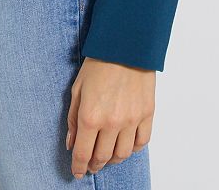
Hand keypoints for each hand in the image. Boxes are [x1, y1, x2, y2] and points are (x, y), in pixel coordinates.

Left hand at [66, 57, 154, 178]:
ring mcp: (131, 120)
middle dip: (94, 165)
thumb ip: (73, 119)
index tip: (77, 172)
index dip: (79, 166)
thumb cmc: (99, 63)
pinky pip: (141, 143)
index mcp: (91, 116)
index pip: (83, 153)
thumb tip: (72, 144)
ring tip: (106, 156)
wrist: (126, 46)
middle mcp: (112, 122)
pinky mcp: (147, 115)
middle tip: (90, 164)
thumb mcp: (77, 89)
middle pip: (102, 157)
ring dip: (112, 160)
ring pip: (122, 154)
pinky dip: (132, 149)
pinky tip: (124, 144)